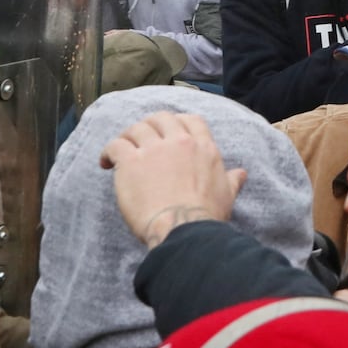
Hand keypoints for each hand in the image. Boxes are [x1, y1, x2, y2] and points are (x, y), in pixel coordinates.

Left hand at [99, 112, 246, 248]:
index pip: (190, 120)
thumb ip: (232, 180)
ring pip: (136, 128)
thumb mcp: (226, 195)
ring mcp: (154, 150)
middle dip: (150, 125)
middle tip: (142, 139)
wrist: (184, 229)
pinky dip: (108, 151)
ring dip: (127, 136)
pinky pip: (115, 145)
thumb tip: (242, 174)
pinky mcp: (131, 162)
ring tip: (121, 150)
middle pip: (161, 118)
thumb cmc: (206, 216)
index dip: (177, 122)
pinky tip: (105, 163)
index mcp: (203, 147)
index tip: (168, 132)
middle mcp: (179, 142)